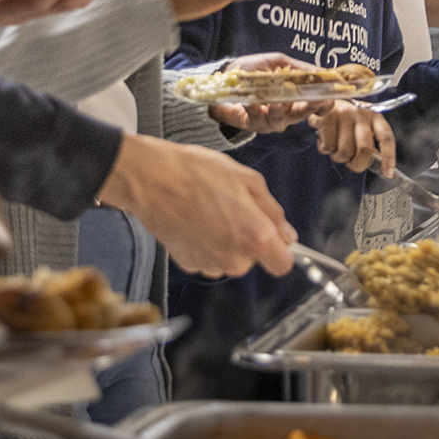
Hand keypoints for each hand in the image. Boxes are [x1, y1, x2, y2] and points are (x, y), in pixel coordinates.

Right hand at [96, 134, 295, 276]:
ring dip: (224, 240)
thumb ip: (272, 211)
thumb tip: (286, 233)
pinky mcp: (189, 265)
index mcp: (256, 237)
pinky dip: (203, 243)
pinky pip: (207, 258)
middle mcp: (235, 259)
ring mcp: (210, 264)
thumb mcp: (247, 179)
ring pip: (229, 258)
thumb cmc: (195, 174)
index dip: (279, 249)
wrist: (152, 180)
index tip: (273, 238)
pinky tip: (194, 220)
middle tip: (231, 208)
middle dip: (247, 238)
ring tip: (208, 211)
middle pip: (253, 259)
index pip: (283, 264)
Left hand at [202, 52, 319, 133]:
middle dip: (311, 107)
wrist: (225, 78)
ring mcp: (269, 120)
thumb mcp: (277, 63)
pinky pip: (254, 117)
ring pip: (279, 118)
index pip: (317, 107)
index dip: (325, 104)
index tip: (330, 96)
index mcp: (296, 99)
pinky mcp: (251, 123)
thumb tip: (321, 71)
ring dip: (279, 109)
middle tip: (316, 100)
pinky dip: (253, 107)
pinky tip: (251, 100)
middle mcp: (286, 113)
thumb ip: (298, 68)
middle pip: (303, 114)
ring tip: (278, 100)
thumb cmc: (254, 71)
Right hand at [308, 100, 394, 176]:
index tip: (388, 173)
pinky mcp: (327, 117)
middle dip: (357, 164)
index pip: (386, 137)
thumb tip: (379, 165)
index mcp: (375, 116)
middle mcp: (361, 114)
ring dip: (339, 157)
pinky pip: (328, 146)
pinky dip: (325, 149)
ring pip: (344, 151)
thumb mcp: (362, 126)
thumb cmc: (346, 118)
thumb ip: (371, 143)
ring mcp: (344, 115)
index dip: (389, 157)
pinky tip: (326, 141)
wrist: (323, 99)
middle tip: (351, 163)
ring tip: (337, 148)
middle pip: (364, 149)